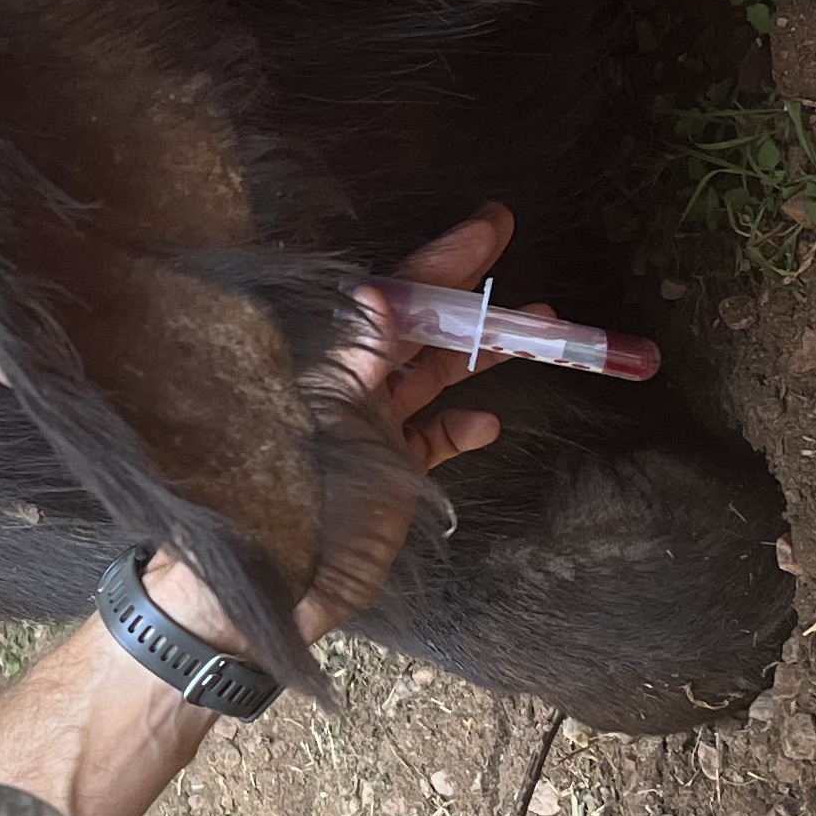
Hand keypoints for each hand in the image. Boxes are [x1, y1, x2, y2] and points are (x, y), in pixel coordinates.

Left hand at [153, 202, 531, 644]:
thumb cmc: (293, 505)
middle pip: (424, 332)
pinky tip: (487, 423)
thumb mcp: (329, 429)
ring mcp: (371, 432)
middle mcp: (352, 390)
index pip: (398, 300)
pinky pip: (430, 438)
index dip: (444, 262)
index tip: (492, 225)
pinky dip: (459, 427)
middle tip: (526, 272)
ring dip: (484, 356)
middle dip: (477, 304)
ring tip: (541, 335)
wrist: (274, 589)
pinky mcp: (386, 475)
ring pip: (435, 378)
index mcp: (333, 368)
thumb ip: (356, 362)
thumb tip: (376, 290)